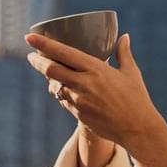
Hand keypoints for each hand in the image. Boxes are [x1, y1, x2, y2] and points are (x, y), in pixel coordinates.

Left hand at [25, 33, 166, 154]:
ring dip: (49, 78)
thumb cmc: (137, 98)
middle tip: (31, 55)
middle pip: (50, 70)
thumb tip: (124, 36)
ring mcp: (78, 100)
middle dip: (37, 61)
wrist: (136, 129)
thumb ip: (124, 53)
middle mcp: (83, 83)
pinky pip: (63, 100)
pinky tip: (62, 88)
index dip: (43, 44)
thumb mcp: (131, 73)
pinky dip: (60, 92)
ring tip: (47, 71)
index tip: (29, 37)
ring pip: (54, 86)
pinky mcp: (77, 114)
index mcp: (95, 69)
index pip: (62, 53)